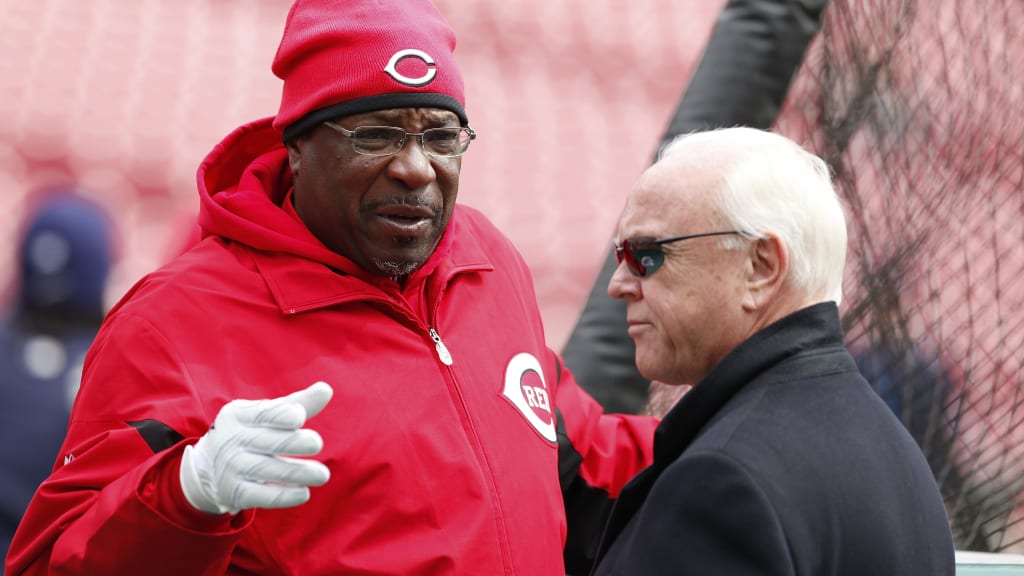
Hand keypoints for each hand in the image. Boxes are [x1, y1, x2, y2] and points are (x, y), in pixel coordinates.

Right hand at [179, 381, 333, 514]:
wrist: (208, 470)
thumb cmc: (248, 434)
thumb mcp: (263, 415)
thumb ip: (295, 404)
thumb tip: (326, 389)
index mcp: (239, 415)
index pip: (264, 413)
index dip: (283, 414)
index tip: (300, 417)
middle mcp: (232, 440)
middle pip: (269, 441)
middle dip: (295, 442)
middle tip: (317, 444)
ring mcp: (232, 468)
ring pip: (268, 470)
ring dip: (298, 472)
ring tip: (322, 475)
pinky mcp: (235, 493)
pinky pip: (263, 496)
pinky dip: (285, 496)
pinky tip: (304, 492)